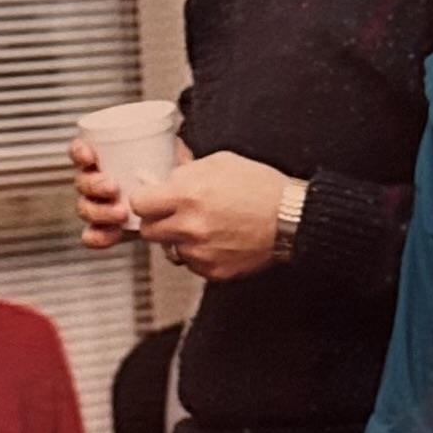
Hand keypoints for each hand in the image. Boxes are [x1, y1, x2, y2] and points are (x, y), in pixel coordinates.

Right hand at [71, 134, 192, 248]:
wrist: (179, 201)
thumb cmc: (169, 169)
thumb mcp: (172, 153)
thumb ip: (171, 146)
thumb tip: (175, 143)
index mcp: (103, 159)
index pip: (80, 152)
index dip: (79, 153)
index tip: (90, 157)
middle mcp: (96, 181)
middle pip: (82, 182)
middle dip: (94, 186)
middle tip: (114, 188)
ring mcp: (98, 204)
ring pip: (85, 208)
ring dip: (100, 211)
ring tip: (121, 213)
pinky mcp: (105, 227)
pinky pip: (92, 234)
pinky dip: (98, 236)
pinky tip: (114, 234)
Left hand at [132, 151, 286, 280]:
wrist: (293, 218)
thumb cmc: (263, 187)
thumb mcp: (224, 162)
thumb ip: (189, 168)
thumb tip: (168, 171)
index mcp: (188, 194)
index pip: (139, 204)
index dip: (146, 200)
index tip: (154, 200)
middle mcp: (189, 225)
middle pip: (148, 231)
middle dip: (160, 221)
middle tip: (178, 214)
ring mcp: (200, 251)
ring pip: (170, 249)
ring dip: (180, 239)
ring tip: (207, 226)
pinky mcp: (213, 270)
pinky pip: (192, 264)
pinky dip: (200, 254)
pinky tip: (220, 240)